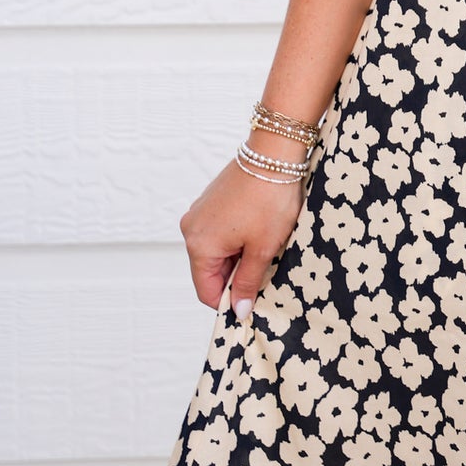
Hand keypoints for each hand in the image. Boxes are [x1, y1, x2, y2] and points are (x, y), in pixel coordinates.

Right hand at [179, 156, 304, 322]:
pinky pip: (219, 231)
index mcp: (199, 245)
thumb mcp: (263, 248)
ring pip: (216, 251)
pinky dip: (237, 238)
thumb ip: (247, 282)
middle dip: (236, 276)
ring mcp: (199, 213)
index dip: (229, 302)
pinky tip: (259, 230)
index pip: (206, 291)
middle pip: (210, 270)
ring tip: (265, 245)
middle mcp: (191, 229)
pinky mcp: (210, 201)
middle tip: (266, 269)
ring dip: (238, 256)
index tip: (251, 304)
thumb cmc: (270, 200)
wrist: (274, 153)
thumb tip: (238, 311)